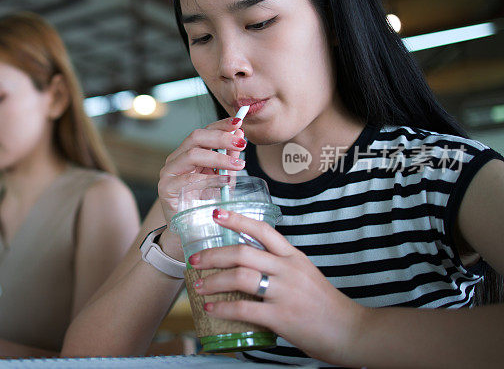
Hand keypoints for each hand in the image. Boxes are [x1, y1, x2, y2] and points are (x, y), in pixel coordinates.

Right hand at [158, 117, 245, 222]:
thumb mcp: (223, 177)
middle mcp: (176, 159)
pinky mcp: (166, 189)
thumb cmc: (206, 202)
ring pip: (191, 155)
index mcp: (189, 152)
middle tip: (241, 142)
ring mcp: (169, 172)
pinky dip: (208, 178)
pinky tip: (224, 180)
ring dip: (217, 157)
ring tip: (237, 164)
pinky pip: (187, 179)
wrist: (191, 229)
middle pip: (195, 137)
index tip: (239, 122)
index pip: (204, 132)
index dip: (221, 125)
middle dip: (220, 137)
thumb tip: (240, 133)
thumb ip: (230, 157)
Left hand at [188, 209, 367, 364]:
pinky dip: (223, 308)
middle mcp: (289, 270)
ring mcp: (285, 293)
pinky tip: (212, 309)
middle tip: (194, 260)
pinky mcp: (282, 317)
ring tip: (198, 286)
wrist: (351, 332)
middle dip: (213, 255)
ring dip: (213, 280)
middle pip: (242, 253)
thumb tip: (251, 266)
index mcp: (294, 257)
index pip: (263, 230)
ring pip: (239, 277)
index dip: (237, 219)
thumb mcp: (306, 275)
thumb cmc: (326, 306)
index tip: (216, 213)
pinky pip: (244, 308)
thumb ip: (281, 268)